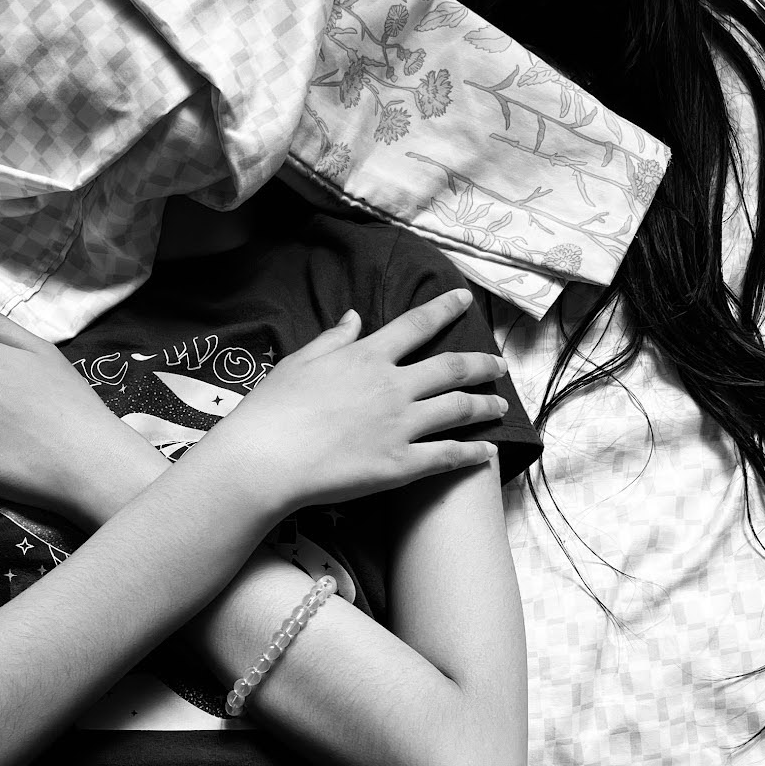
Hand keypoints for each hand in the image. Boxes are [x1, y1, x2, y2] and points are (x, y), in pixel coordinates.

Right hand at [208, 288, 511, 516]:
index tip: (464, 300)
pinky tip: (488, 452)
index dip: (444, 308)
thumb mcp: (298, 363)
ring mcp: (401, 426)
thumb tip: (353, 317)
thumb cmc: (273, 411)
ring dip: (485, 405)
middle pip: (452, 367)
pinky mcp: (402, 465)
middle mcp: (393, 387)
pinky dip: (473, 453)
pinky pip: (448, 456)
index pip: (416, 325)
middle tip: (498, 364)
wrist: (265, 461)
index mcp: (367, 357)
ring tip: (499, 405)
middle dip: (481, 363)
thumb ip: (332, 339)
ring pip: (459, 408)